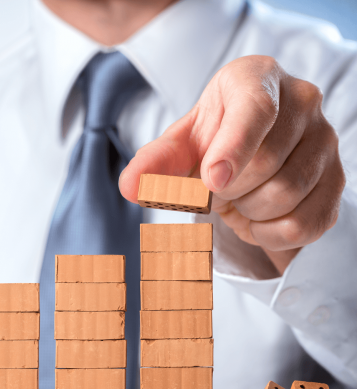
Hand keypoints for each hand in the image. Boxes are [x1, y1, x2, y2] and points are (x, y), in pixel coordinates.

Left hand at [119, 55, 345, 274]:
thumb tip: (130, 186)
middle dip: (226, 188)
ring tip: (236, 196)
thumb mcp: (179, 146)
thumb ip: (154, 163)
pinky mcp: (336, 182)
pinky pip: (303, 224)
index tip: (211, 181)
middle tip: (213, 185)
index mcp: (258, 78)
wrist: (248, 155)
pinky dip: (268, 233)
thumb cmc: (211, 141)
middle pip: (266, 163)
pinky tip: (255, 217)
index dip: (232, 149)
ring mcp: (326, 141)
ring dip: (246, 209)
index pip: (255, 110)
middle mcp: (303, 101)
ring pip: (287, 194)